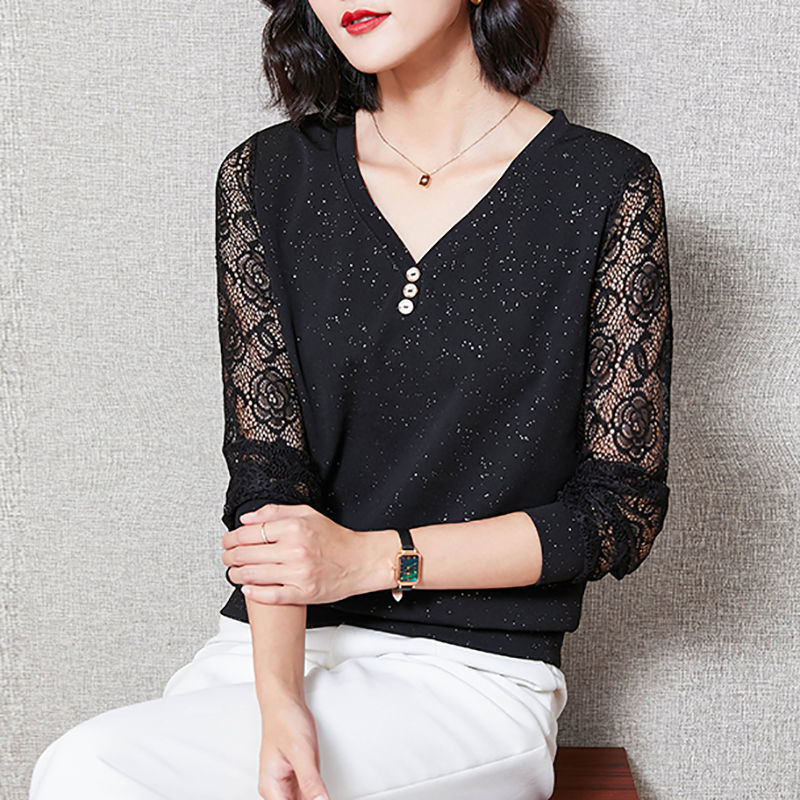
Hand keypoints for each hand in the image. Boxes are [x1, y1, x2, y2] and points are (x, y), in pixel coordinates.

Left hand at [222, 503, 381, 604]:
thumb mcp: (307, 514)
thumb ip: (275, 512)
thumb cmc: (335, 538)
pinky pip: (270, 595)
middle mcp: (295, 550)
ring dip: (237, 575)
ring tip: (234, 573)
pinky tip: (247, 588)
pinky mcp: (304, 593)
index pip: (250, 533)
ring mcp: (299, 573)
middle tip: (227, 557)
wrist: (360, 561)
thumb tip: (247, 518)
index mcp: (295, 528)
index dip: (232, 538)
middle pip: (247, 555)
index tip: (227, 541)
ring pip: (254, 575)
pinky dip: (254, 593)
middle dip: (230, 557)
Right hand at [257, 690, 329, 799]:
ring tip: (321, 788)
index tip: (321, 799)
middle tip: (321, 791)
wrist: (285, 702)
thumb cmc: (285, 720)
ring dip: (316, 798)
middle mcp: (277, 788)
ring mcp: (288, 783)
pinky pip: (308, 794)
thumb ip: (311, 782)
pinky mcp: (298, 777)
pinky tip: (323, 793)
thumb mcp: (301, 752)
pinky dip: (317, 796)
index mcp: (271, 786)